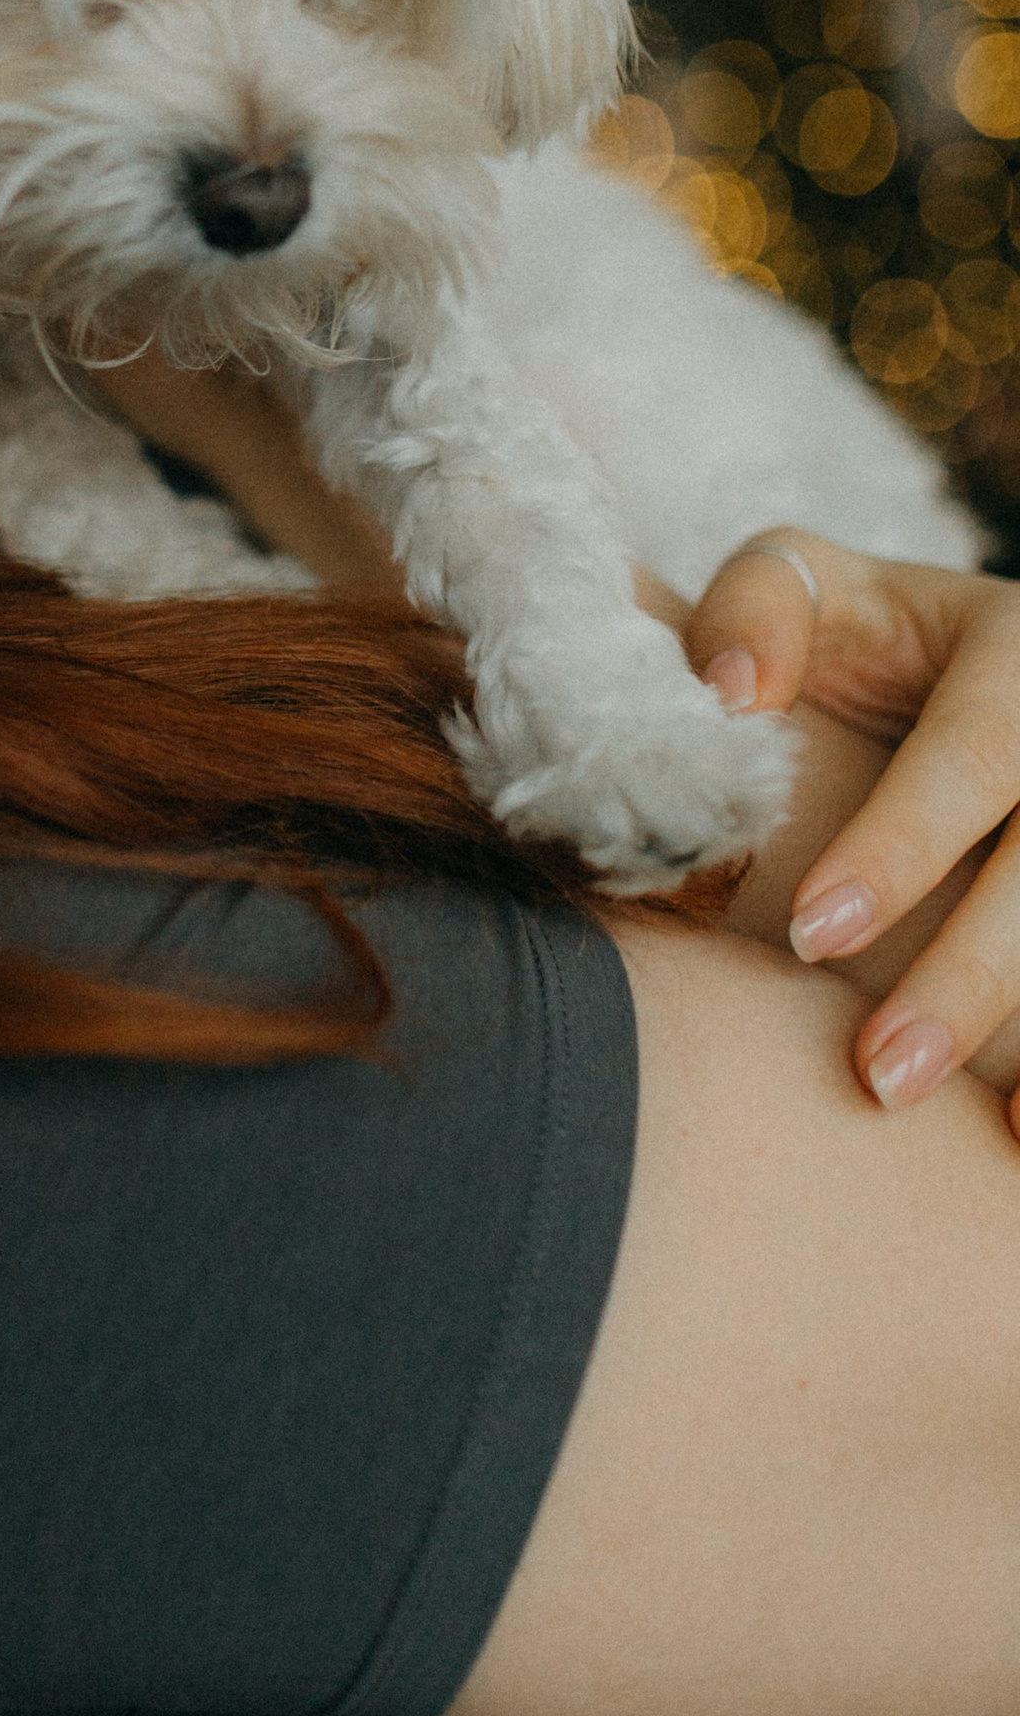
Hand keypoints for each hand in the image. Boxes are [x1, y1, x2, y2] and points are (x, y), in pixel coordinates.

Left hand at [682, 532, 1019, 1122]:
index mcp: (1015, 648)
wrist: (966, 661)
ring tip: (941, 1115)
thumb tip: (725, 690)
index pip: (971, 758)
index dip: (901, 849)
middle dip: (969, 976)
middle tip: (879, 1072)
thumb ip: (757, 610)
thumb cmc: (859, 633)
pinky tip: (1018, 1131)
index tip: (815, 937)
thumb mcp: (810, 583)